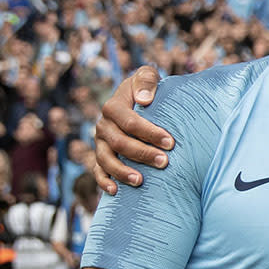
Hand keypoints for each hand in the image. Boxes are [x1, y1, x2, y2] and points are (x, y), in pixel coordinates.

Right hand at [92, 66, 170, 194]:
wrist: (135, 98)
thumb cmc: (146, 88)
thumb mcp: (146, 76)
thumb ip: (146, 80)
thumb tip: (144, 99)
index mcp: (113, 106)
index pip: (129, 122)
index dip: (149, 132)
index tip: (170, 142)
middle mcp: (103, 126)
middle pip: (119, 143)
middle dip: (142, 153)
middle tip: (165, 162)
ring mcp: (100, 142)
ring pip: (105, 160)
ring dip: (122, 172)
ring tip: (141, 181)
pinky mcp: (100, 155)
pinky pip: (97, 171)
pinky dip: (104, 181)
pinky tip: (115, 191)